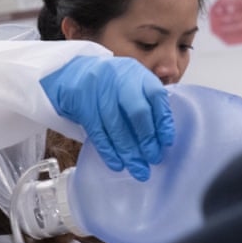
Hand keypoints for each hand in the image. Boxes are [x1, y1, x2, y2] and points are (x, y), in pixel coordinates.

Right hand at [40, 56, 173, 180]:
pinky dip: (108, 150)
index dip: (163, 120)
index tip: (167, 142)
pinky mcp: (81, 103)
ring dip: (128, 151)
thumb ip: (147, 101)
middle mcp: (119, 79)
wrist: (75, 74)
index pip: (155, 95)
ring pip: (116, 126)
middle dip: (147, 139)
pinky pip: (97, 131)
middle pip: (136, 111)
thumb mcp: (131, 82)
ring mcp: (98, 91)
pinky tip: (117, 163)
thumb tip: (161, 136)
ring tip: (138, 169)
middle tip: (153, 159)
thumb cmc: (110, 84)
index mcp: (136, 73)